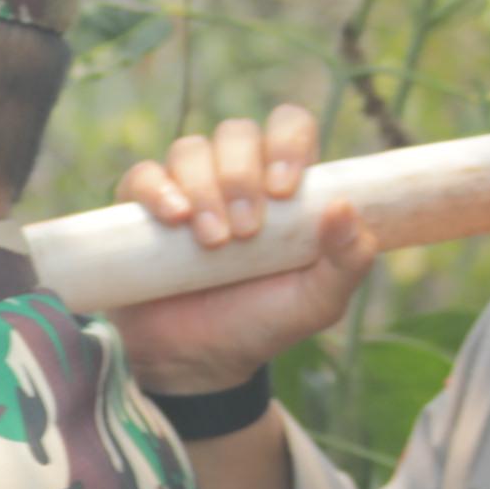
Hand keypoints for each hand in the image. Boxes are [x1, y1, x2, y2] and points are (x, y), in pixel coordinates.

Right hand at [111, 108, 377, 396]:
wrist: (200, 362)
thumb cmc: (264, 323)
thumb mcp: (318, 301)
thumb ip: (348, 261)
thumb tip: (345, 206)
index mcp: (283, 185)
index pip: (289, 126)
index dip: (286, 142)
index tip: (284, 191)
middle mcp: (234, 175)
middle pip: (237, 133)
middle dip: (242, 176)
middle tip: (246, 232)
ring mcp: (185, 188)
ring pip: (190, 149)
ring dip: (204, 188)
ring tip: (212, 241)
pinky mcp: (141, 209)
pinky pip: (143, 175)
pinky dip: (158, 189)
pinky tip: (174, 219)